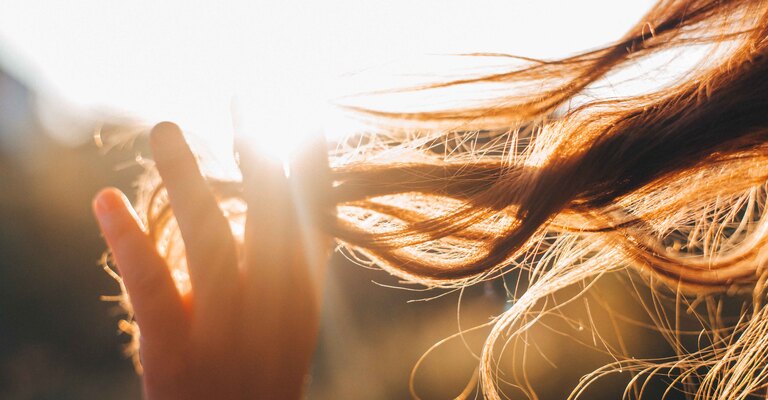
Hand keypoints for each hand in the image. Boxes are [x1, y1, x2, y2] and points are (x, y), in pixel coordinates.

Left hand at [93, 122, 330, 399]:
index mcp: (303, 298)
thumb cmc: (260, 377)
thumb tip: (306, 203)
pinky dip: (131, 240)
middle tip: (243, 98)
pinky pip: (155, 289)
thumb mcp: (292, 324)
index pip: (316, 219)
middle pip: (270, 218)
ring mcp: (226, 330)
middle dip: (259, 154)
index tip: (304, 113)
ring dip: (188, 179)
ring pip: (211, 241)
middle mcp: (274, 309)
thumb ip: (298, 266)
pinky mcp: (177, 352)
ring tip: (166, 128)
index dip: (311, 165)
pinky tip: (107, 201)